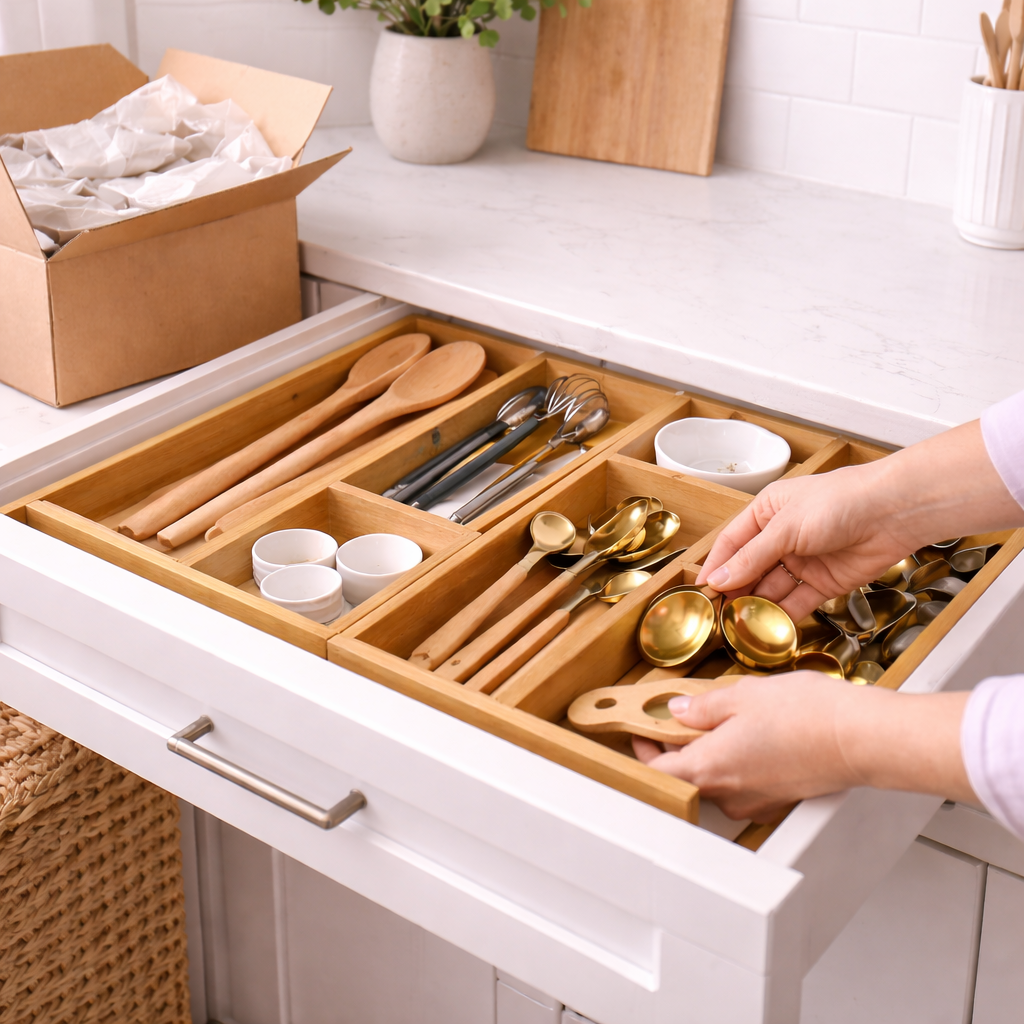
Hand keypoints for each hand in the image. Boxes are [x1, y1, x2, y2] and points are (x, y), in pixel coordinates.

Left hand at [632, 674, 974, 821]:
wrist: (860, 737)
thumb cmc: (806, 716)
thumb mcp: (741, 696)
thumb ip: (702, 707)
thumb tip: (679, 711)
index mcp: (709, 768)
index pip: (656, 770)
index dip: (643, 748)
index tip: (640, 728)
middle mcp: (729, 794)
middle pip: (685, 776)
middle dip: (677, 746)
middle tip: (677, 717)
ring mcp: (756, 801)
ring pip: (716, 780)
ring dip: (709, 753)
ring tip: (721, 719)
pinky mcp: (779, 799)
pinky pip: (745, 783)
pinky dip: (738, 761)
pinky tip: (753, 734)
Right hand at [695, 466, 913, 621]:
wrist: (893, 512)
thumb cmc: (839, 502)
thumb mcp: (786, 528)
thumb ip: (752, 557)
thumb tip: (719, 579)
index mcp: (767, 512)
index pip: (732, 542)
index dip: (716, 565)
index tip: (701, 589)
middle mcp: (782, 537)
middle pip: (750, 568)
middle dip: (735, 589)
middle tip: (719, 613)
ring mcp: (804, 561)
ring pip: (772, 588)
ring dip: (758, 605)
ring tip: (741, 624)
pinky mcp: (825, 582)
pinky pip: (798, 602)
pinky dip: (785, 615)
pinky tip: (770, 627)